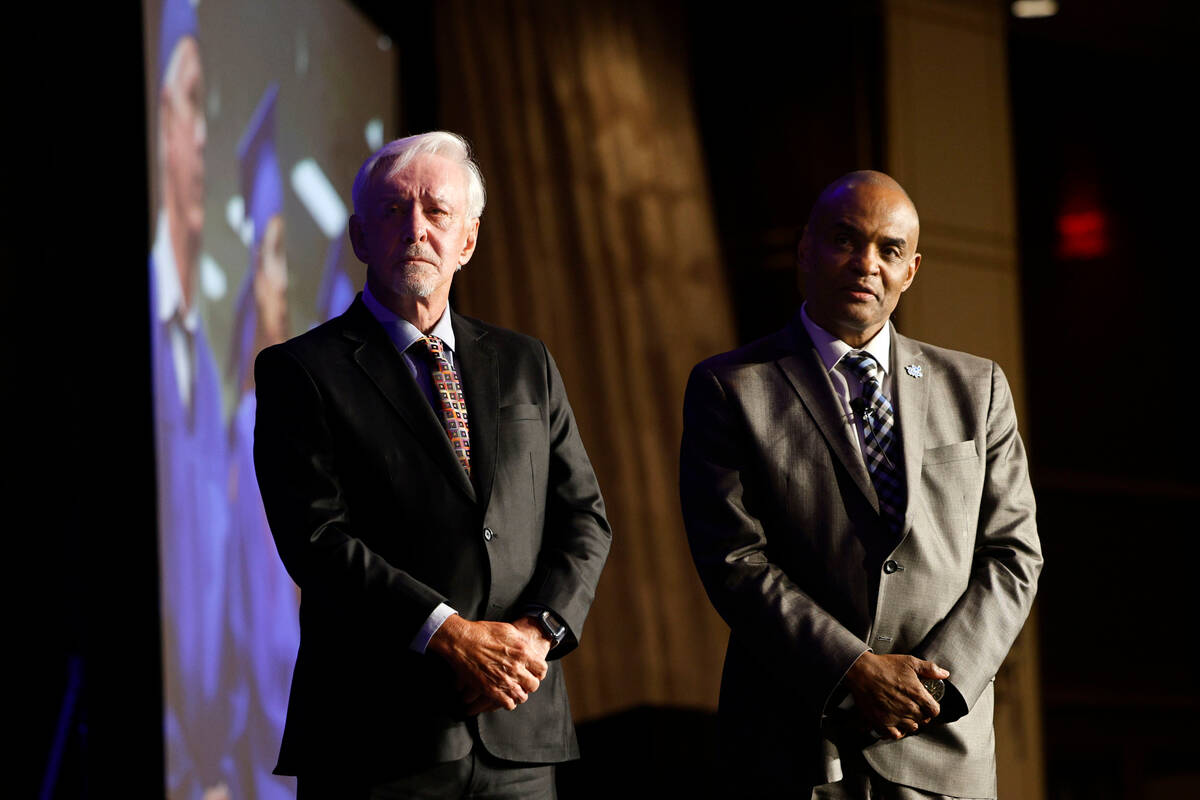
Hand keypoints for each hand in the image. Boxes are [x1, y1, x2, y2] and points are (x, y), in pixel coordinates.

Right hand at [427, 614, 549, 714]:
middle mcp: (516, 668)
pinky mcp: (492, 690)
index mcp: (523, 652)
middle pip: (533, 685)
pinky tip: (504, 696)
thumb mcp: (508, 630)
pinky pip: (508, 704)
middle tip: (523, 682)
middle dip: (529, 684)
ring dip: (519, 694)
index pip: (541, 670)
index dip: (538, 672)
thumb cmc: (482, 633)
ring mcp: (504, 680)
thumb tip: (529, 648)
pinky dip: (508, 702)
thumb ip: (521, 641)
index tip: (533, 673)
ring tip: (515, 690)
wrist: (461, 641)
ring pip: (522, 697)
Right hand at [842, 652, 948, 739]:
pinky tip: (895, 724)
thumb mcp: (909, 662)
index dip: (932, 708)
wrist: (861, 672)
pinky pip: (895, 735)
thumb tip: (944, 674)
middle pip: (923, 720)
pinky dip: (897, 731)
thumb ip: (929, 668)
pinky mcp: (882, 723)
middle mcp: (908, 708)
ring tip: (904, 714)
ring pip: (911, 728)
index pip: (934, 711)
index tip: (927, 705)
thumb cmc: (884, 666)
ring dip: (909, 722)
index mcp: (917, 694)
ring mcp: (895, 717)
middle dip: (921, 714)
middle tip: (913, 707)